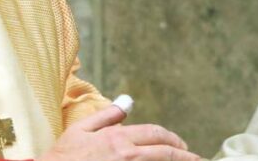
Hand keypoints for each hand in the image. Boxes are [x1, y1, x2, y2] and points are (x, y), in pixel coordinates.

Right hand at [39, 104, 200, 160]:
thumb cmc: (63, 157)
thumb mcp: (81, 129)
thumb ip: (106, 115)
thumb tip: (126, 103)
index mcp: (118, 138)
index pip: (156, 134)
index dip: (173, 139)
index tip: (182, 144)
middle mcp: (127, 156)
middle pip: (165, 152)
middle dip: (184, 154)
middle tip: (194, 157)